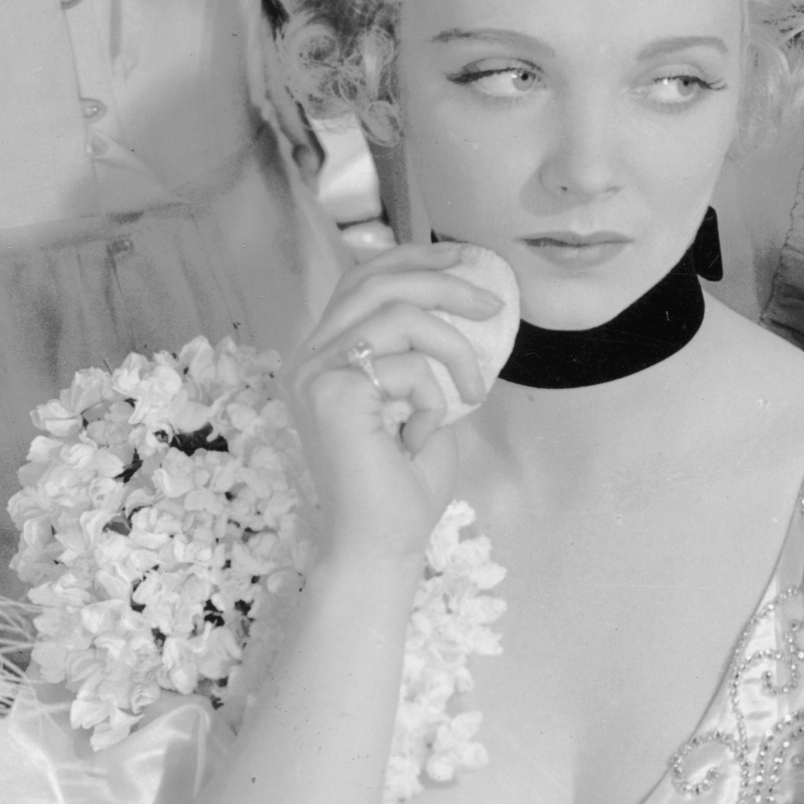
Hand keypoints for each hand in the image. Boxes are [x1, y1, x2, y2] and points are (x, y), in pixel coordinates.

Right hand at [286, 230, 519, 568]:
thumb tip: (469, 306)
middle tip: (493, 304)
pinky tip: (424, 435)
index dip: (413, 259)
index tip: (464, 258)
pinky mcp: (332, 391)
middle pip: (377, 281)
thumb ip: (428, 357)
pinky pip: (407, 364)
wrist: (382, 546)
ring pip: (399, 313)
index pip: (362, 280)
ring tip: (475, 388)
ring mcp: (315, 372)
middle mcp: (311, 358)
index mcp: (326, 356)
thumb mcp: (427, 404)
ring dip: (454, 348)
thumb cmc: (403, 487)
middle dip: (443, 281)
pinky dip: (433, 396)